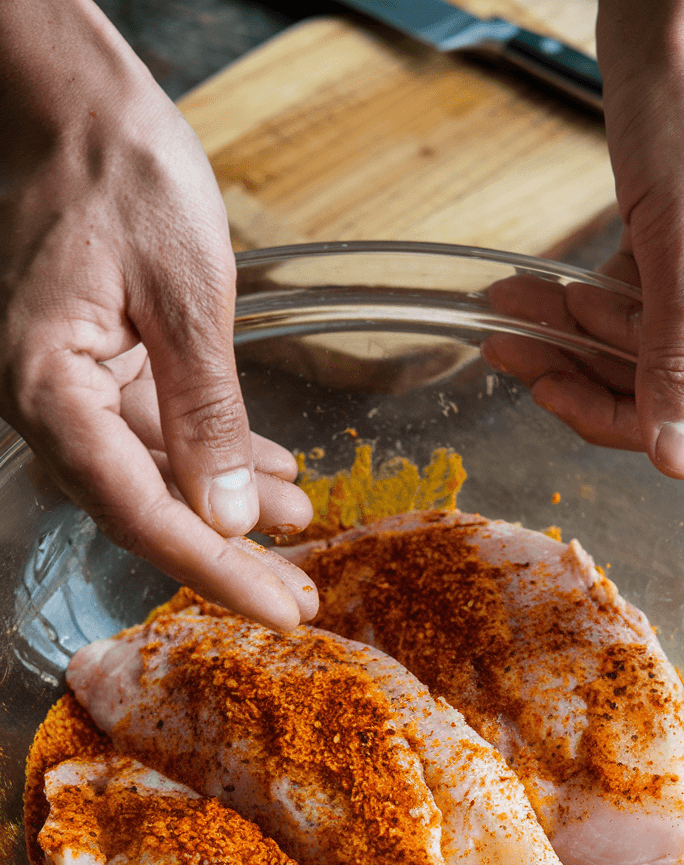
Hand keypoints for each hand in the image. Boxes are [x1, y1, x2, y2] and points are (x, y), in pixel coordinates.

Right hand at [0, 0, 316, 629]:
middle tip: (297, 598)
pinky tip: (273, 472)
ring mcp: (74, 385)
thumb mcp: (185, 293)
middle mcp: (49, 401)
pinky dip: (219, 452)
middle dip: (228, 554)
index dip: (212, 569)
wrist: (76, 104)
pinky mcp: (103, 366)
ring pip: (157, 473)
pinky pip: (161, 430)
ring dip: (232, 502)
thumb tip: (228, 514)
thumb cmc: (120, 172)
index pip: (136, 508)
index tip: (276, 609)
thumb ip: (206, 412)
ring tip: (303, 522)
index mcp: (49, 387)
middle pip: (143, 506)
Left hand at [485, 0, 683, 478]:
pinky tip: (524, 298)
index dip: (628, 408)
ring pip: (636, 338)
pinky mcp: (680, 246)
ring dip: (567, 333)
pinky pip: (624, 297)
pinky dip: (573, 300)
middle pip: (667, 372)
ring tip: (509, 319)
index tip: (556, 396)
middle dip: (584, 361)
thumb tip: (683, 459)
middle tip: (516, 350)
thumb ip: (680, 360)